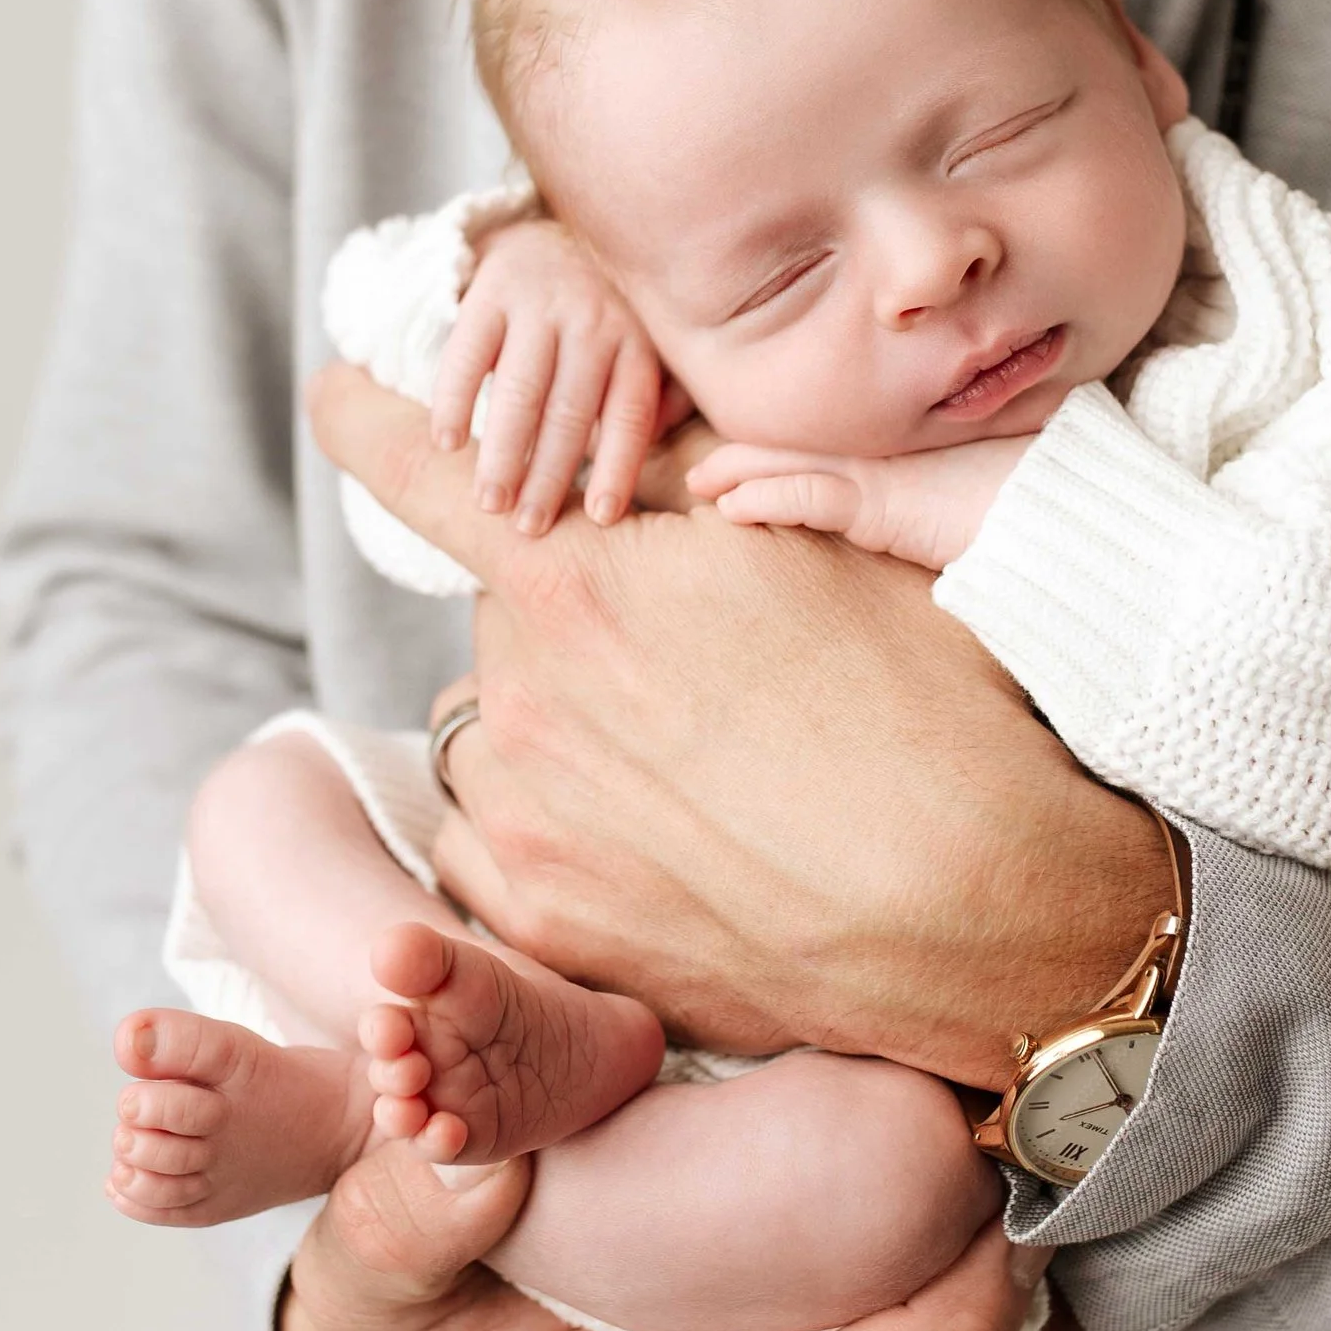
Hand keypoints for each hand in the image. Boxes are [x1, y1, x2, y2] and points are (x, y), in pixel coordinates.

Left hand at [308, 367, 1171, 1085]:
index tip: (337, 399)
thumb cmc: (941, 709)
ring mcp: (525, 824)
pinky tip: (669, 843)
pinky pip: (499, 846)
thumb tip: (629, 430)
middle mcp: (523, 699)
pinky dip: (557, 834)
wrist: (993, 915)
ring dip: (559, 734)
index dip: (371, 422)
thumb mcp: (837, 542)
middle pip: (505, 619)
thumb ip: (703, 475)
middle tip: (702, 664)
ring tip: (699, 769)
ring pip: (497, 737)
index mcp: (584, 580)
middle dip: (576, 620)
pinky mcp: (545, 932)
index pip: (424, 471)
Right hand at [430, 217, 685, 532]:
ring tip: (490, 503)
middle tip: (529, 527)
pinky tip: (447, 442)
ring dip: (503, 452)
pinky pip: (468, 353)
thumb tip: (670, 459)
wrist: (552, 238)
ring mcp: (540, 303)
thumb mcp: (643, 346)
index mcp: (636, 342)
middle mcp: (593, 320)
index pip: (630, 413)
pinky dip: (454, 399)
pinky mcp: (490, 292)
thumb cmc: (601, 319)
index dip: (617, 467)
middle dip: (549, 475)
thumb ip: (658, 399)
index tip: (602, 518)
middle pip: (570, 411)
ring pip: (521, 389)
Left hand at [686, 433, 1025, 572]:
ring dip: (740, 472)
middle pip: (803, 443)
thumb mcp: (978, 505)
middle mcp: (892, 456)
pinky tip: (729, 508)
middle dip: (749, 452)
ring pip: (795, 464)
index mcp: (909, 455)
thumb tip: (950, 528)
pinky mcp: (888, 505)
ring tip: (698, 479)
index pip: (834, 441)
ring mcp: (887, 474)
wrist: (1075, 513)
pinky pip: (814, 496)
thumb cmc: (1041, 507)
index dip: (788, 445)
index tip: (747, 452)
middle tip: (701, 462)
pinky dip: (767, 498)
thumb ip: (946, 507)